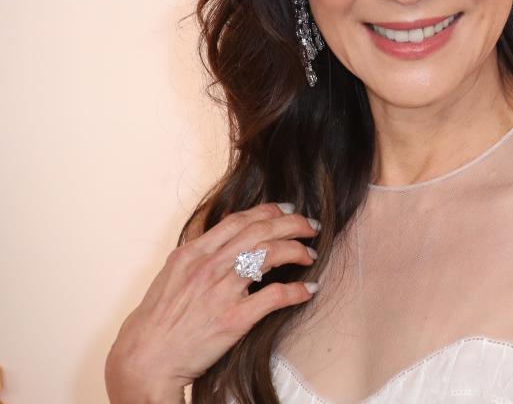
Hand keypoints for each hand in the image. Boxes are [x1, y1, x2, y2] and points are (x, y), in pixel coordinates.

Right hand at [105, 202, 319, 402]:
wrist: (143, 361)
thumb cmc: (153, 325)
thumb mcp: (169, 278)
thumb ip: (196, 258)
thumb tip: (219, 244)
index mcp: (191, 254)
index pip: (238, 220)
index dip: (267, 211)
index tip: (286, 210)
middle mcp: (207, 267)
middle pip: (260, 230)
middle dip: (292, 223)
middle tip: (310, 226)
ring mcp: (221, 291)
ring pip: (271, 254)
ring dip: (297, 251)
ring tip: (309, 254)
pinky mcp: (233, 318)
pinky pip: (275, 296)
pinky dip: (298, 291)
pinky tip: (309, 291)